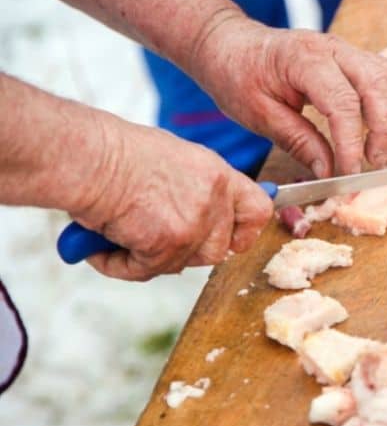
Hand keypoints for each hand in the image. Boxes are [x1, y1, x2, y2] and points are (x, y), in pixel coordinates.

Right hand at [69, 121, 272, 280]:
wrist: (89, 157)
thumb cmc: (121, 154)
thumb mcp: (179, 162)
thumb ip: (199, 191)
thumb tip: (204, 219)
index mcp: (219, 176)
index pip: (258, 212)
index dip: (245, 232)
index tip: (231, 239)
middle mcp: (214, 200)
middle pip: (218, 249)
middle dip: (187, 251)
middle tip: (153, 236)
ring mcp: (194, 224)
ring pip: (183, 264)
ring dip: (153, 260)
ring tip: (122, 238)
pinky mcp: (167, 244)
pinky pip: (146, 271)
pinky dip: (120, 265)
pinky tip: (101, 246)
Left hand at [194, 17, 386, 176]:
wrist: (231, 45)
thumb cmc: (239, 75)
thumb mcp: (259, 115)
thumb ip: (297, 142)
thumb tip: (328, 172)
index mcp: (303, 58)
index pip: (342, 102)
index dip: (351, 142)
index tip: (351, 172)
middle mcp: (333, 48)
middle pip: (378, 84)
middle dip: (385, 128)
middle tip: (378, 164)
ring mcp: (347, 50)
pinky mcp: (353, 60)